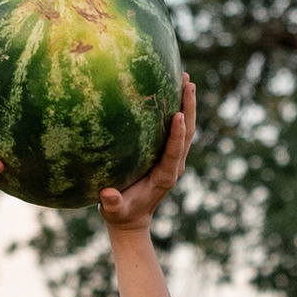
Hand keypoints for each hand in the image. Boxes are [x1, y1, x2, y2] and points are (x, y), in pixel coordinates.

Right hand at [98, 76, 195, 232]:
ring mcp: (173, 158)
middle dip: (188, 107)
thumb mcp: (114, 211)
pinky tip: (169, 89)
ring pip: (185, 128)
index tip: (178, 115)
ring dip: (186, 103)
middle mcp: (174, 165)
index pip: (174, 152)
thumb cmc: (120, 213)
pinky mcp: (168, 154)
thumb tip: (108, 195)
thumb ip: (112, 203)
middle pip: (187, 132)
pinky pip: (176, 129)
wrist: (132, 218)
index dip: (177, 134)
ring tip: (184, 78)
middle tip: (187, 82)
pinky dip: (177, 108)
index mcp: (164, 176)